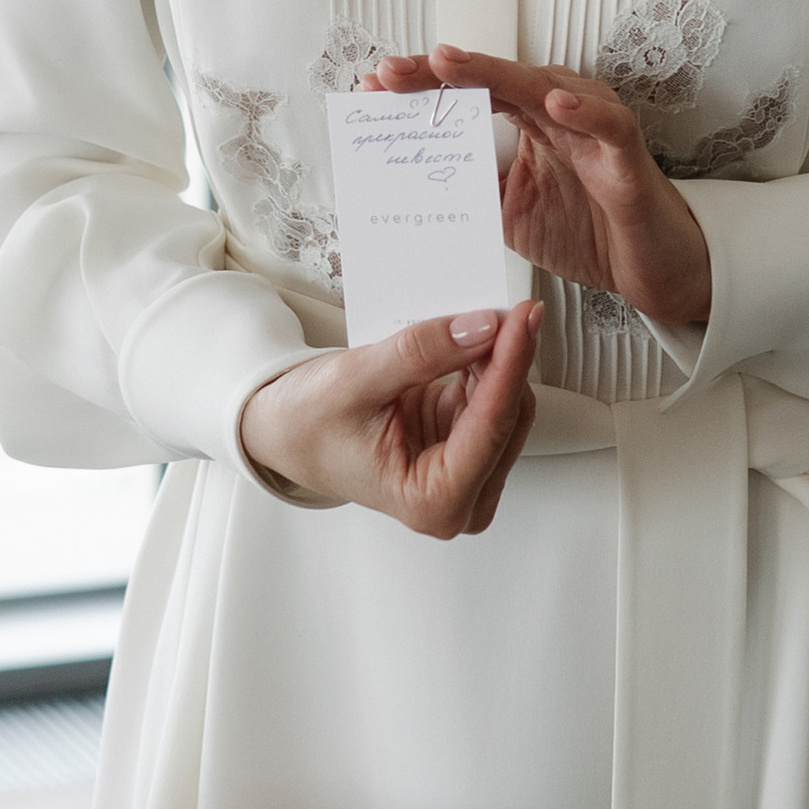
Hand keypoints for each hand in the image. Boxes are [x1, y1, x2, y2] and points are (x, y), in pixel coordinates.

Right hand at [240, 300, 542, 537]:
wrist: (285, 433)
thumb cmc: (307, 425)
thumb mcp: (356, 380)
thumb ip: (421, 354)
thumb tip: (481, 327)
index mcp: (431, 502)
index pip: (490, 426)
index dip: (510, 365)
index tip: (522, 317)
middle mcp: (458, 501)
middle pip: (509, 419)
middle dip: (504, 361)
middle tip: (499, 307)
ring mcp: (467, 479)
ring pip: (508, 408)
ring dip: (495, 362)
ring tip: (470, 324)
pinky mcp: (467, 452)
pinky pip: (494, 401)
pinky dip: (484, 367)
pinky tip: (465, 344)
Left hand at [371, 47, 714, 327]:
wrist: (646, 271)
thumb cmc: (586, 231)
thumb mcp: (508, 211)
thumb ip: (469, 185)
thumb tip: (409, 177)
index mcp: (527, 120)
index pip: (468, 92)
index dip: (422, 88)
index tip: (372, 89)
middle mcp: (559, 112)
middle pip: (495, 78)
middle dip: (440, 71)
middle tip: (390, 71)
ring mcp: (593, 128)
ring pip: (543, 87)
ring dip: (495, 73)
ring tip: (450, 64)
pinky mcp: (626, 155)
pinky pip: (607, 123)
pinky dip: (583, 110)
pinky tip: (554, 103)